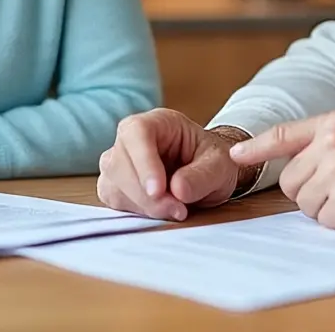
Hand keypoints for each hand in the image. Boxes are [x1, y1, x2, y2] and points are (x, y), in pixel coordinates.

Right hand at [96, 108, 252, 220]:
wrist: (208, 174)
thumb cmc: (212, 161)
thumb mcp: (221, 165)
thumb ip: (202, 176)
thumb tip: (178, 190)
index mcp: (159, 122)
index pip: (137, 133)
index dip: (144, 162)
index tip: (158, 191)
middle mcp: (131, 138)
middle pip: (119, 164)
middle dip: (147, 196)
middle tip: (179, 210)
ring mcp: (118, 161)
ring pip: (113, 186)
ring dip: (143, 207)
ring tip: (176, 209)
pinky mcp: (114, 185)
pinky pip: (114, 202)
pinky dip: (136, 212)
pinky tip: (160, 211)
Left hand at [229, 110, 334, 229]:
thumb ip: (328, 141)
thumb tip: (296, 166)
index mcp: (333, 123)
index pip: (283, 135)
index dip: (256, 148)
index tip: (235, 156)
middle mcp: (331, 142)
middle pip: (291, 181)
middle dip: (310, 192)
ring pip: (305, 204)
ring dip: (328, 209)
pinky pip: (327, 221)